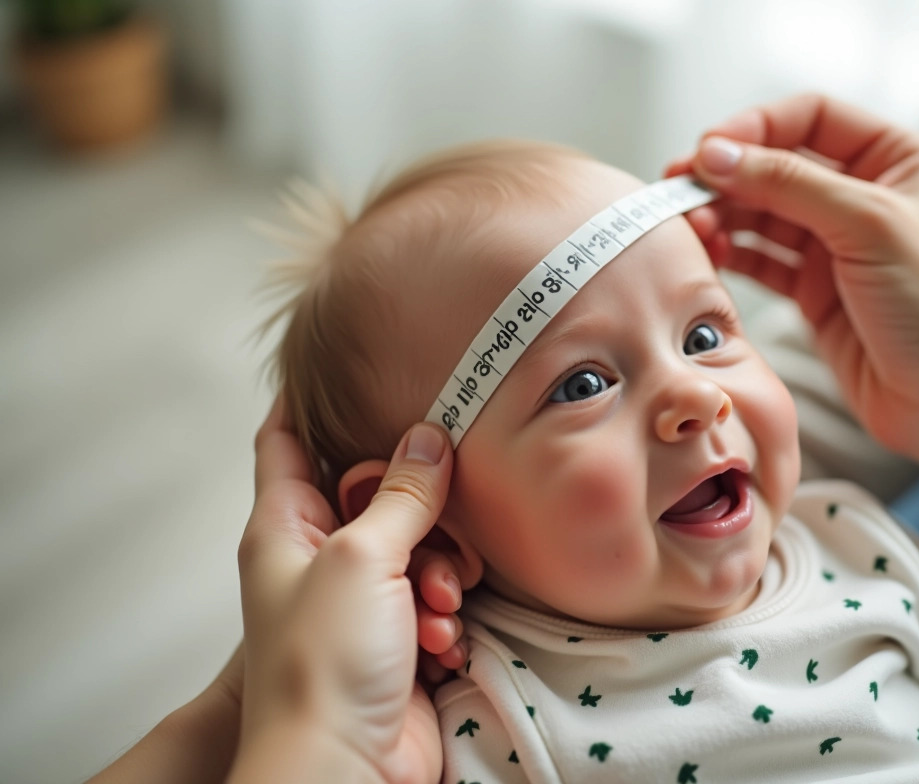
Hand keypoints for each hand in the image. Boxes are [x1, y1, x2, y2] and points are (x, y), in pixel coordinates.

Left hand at [231, 399, 452, 783]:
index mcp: (283, 529)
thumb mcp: (360, 557)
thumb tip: (428, 438)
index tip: (335, 363)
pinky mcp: (399, 635)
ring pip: (419, 545)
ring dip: (441, 569)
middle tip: (433, 528)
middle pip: (375, 492)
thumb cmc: (323, 665)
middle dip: (417, 508)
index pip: (284, 442)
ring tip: (435, 604)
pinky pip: (437, 595)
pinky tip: (440, 639)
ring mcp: (360, 599)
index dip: (303, 401)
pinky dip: (446, 613)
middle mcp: (319, 558)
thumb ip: (400, 493)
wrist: (346, 767)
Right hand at [668, 94, 918, 498]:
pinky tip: (708, 252)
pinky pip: (761, 257)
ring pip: (763, 211)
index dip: (755, 128)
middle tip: (680, 188)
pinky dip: (732, 252)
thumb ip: (788, 182)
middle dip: (728, 175)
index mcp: (899, 158)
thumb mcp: (867, 225)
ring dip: (723, 214)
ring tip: (691, 227)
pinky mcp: (815, 288)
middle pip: (777, 164)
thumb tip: (716, 154)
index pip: (811, 117)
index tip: (708, 151)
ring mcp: (838, 243)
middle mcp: (867, 194)